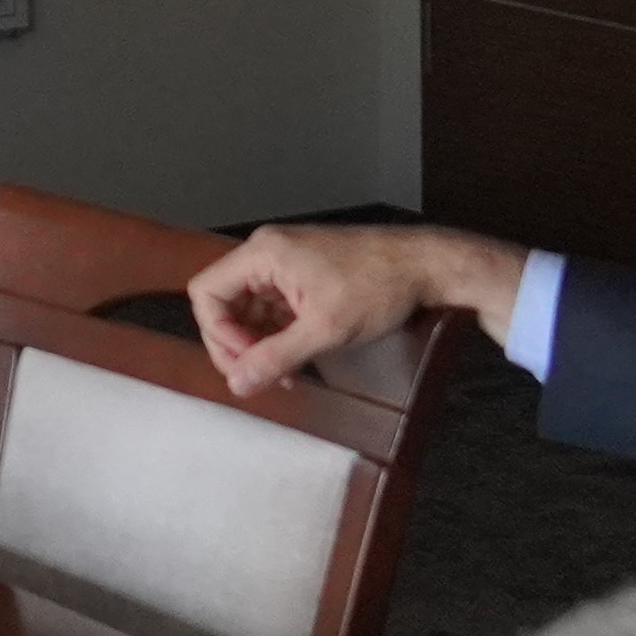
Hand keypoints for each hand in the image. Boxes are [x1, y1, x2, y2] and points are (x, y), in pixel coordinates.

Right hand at [184, 224, 523, 397]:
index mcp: (265, 254)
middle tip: (261, 374)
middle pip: (224, 303)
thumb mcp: (325, 329)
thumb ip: (276, 357)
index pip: (207, 293)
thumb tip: (239, 383)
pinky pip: (272, 308)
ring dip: (259, 344)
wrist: (427, 267)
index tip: (247, 362)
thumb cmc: (381, 285)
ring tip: (284, 372)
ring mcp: (286, 263)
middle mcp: (269, 252)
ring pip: (247, 309)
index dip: (218, 334)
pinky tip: (296, 358)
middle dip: (238, 344)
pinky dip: (277, 335)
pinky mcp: (303, 275)